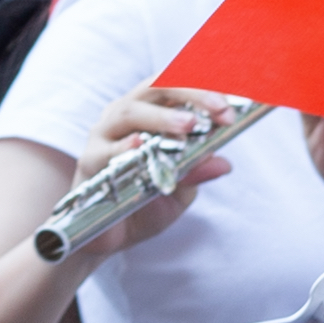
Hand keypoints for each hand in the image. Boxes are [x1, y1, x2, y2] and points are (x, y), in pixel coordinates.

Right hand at [64, 88, 241, 259]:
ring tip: (188, 126)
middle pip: (155, 87)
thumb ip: (196, 172)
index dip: (207, 88)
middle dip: (191, 94)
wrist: (107, 237)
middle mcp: (125, 115)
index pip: (178, 85)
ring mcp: (103, 135)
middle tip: (219, 110)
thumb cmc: (143, 204)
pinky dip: (126, 146)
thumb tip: (223, 163)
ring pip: (130, 112)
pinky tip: (141, 146)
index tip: (235, 102)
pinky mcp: (88, 161)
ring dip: (162, 117)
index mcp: (150, 112)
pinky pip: (107, 149)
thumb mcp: (180, 190)